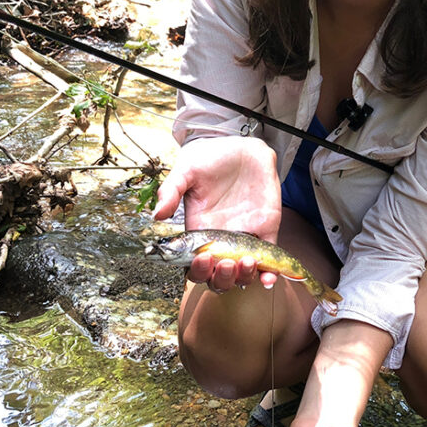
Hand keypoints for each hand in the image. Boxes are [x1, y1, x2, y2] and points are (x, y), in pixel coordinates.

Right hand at [153, 136, 281, 291]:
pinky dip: (270, 274)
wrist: (241, 147)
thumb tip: (156, 216)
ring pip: (243, 274)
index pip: (195, 266)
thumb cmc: (210, 159)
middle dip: (222, 279)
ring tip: (246, 262)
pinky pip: (269, 259)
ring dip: (244, 277)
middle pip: (219, 277)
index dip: (198, 270)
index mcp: (199, 232)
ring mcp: (245, 238)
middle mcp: (221, 241)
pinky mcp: (266, 230)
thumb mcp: (186, 171)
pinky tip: (269, 279)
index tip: (202, 259)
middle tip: (225, 264)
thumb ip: (171, 191)